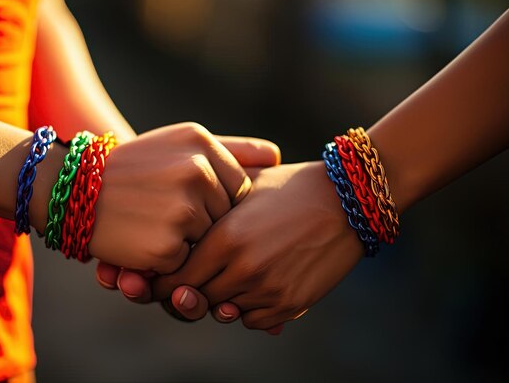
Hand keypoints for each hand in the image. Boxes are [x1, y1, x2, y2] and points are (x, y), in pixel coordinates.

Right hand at [87, 123, 279, 273]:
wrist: (73, 190)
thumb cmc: (134, 168)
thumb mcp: (179, 143)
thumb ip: (231, 149)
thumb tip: (277, 157)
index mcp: (201, 142)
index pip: (239, 188)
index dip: (217, 203)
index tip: (188, 199)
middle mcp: (196, 171)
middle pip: (227, 217)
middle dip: (203, 223)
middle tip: (164, 211)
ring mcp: (182, 209)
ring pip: (209, 242)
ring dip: (186, 241)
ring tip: (152, 222)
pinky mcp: (167, 246)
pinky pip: (186, 263)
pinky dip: (167, 260)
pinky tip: (143, 239)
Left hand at [152, 161, 363, 329]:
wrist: (345, 200)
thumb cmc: (287, 188)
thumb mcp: (242, 188)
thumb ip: (206, 206)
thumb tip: (173, 226)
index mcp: (224, 238)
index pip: (176, 278)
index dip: (165, 282)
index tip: (164, 278)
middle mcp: (243, 268)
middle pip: (196, 299)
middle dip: (189, 293)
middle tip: (190, 283)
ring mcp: (268, 289)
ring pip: (224, 311)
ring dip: (222, 299)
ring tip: (229, 277)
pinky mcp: (291, 303)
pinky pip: (254, 321)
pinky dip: (249, 309)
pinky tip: (255, 286)